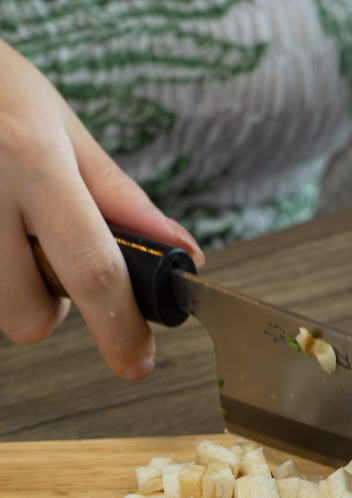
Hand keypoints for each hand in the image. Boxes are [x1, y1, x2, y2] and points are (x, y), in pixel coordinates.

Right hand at [0, 40, 202, 379]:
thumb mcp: (62, 129)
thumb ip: (120, 199)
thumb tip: (181, 251)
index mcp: (32, 159)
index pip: (92, 269)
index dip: (121, 329)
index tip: (137, 360)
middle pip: (28, 315)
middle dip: (47, 309)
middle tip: (44, 258)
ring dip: (11, 289)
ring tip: (7, 231)